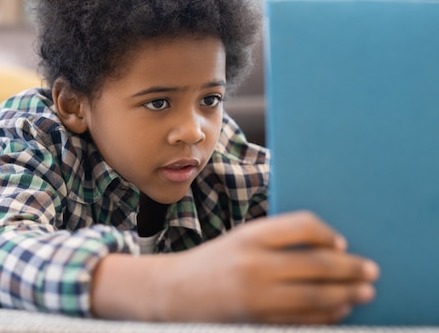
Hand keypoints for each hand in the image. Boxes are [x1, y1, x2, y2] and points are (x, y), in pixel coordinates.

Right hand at [156, 211, 379, 323]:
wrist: (175, 292)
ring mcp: (256, 297)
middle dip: (350, 270)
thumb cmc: (213, 262)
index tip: (343, 244)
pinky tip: (339, 311)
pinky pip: (302, 320)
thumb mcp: (241, 239)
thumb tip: (328, 249)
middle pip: (317, 265)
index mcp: (250, 236)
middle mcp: (254, 264)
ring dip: (346, 295)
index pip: (302, 226)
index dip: (328, 235)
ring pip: (316, 297)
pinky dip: (326, 316)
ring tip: (364, 293)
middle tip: (371, 271)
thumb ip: (277, 239)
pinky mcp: (258, 322)